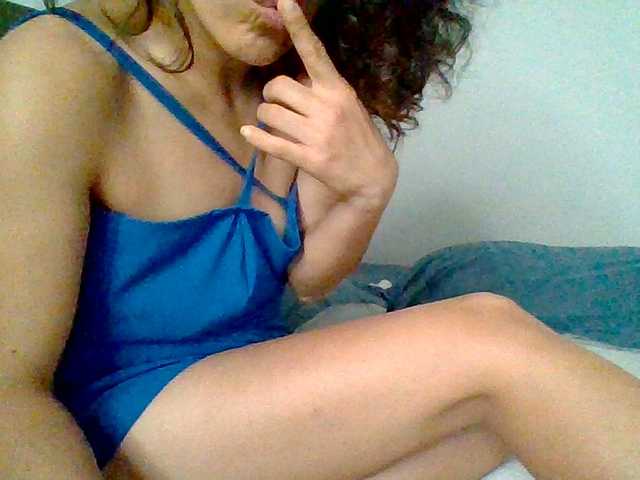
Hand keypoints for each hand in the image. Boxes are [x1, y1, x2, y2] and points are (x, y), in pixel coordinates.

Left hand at [239, 0, 397, 206]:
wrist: (373, 177)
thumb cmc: (358, 137)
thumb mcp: (349, 105)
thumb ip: (323, 90)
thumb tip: (295, 78)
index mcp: (337, 89)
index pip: (315, 52)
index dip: (298, 26)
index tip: (285, 2)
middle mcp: (326, 107)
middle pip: (278, 87)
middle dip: (271, 95)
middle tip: (277, 105)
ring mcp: (317, 133)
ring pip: (270, 113)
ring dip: (266, 117)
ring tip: (276, 124)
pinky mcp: (308, 157)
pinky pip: (272, 142)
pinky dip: (256, 137)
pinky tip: (248, 134)